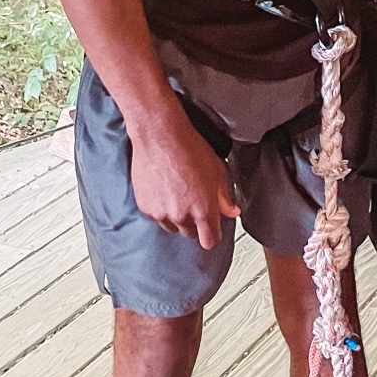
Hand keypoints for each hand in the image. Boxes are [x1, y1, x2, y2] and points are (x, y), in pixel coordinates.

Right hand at [129, 112, 238, 249]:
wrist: (160, 135)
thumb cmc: (189, 148)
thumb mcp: (217, 170)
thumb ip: (225, 196)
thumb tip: (231, 211)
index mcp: (203, 210)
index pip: (210, 241)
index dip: (212, 235)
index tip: (211, 229)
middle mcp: (181, 216)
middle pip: (191, 235)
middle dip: (195, 223)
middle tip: (194, 201)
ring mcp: (161, 213)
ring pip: (172, 227)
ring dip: (177, 217)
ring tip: (178, 193)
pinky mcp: (145, 207)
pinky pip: (156, 216)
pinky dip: (160, 208)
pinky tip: (164, 189)